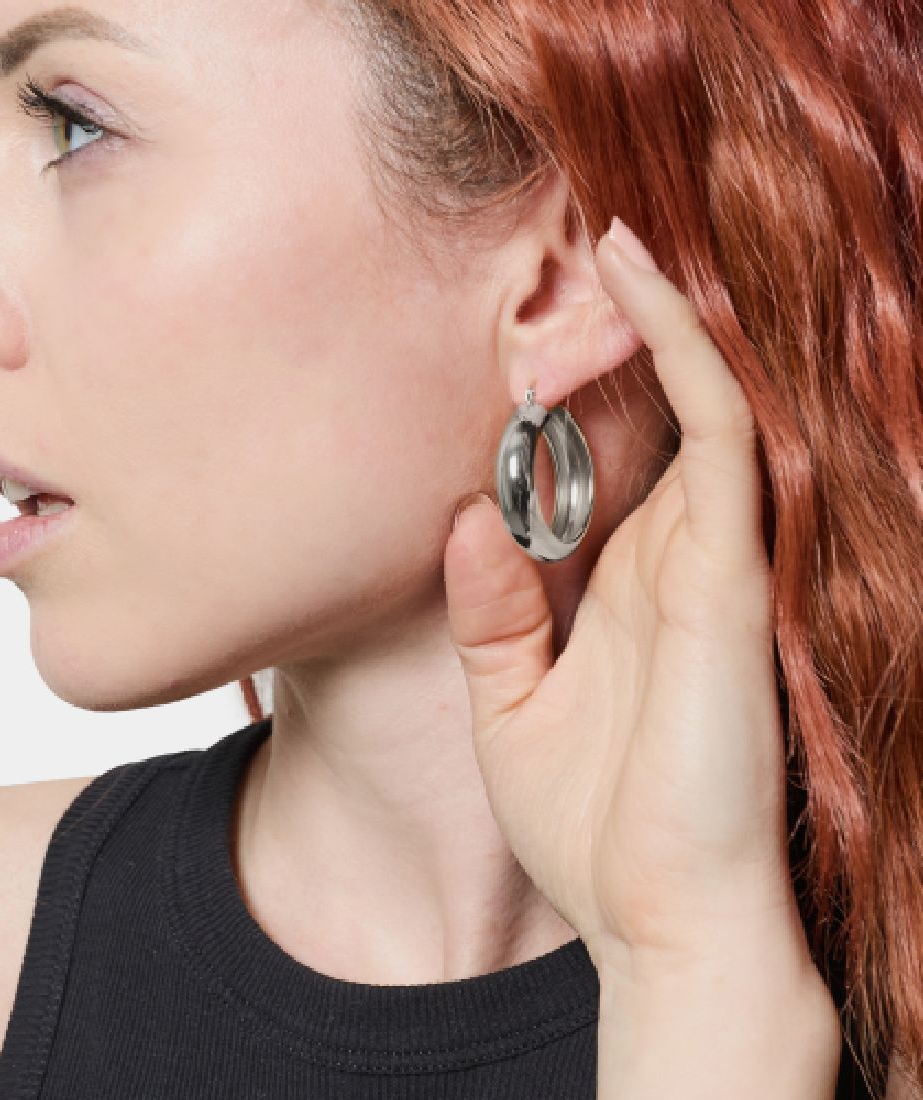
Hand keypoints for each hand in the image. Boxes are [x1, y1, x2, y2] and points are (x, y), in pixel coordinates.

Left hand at [444, 216, 810, 978]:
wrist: (656, 922)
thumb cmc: (592, 828)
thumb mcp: (512, 704)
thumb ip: (493, 610)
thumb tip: (468, 513)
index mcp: (622, 587)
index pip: (605, 460)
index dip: (570, 390)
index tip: (519, 328)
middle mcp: (674, 556)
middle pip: (653, 414)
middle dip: (616, 334)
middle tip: (566, 248)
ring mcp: (710, 556)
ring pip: (702, 396)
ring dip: (660, 315)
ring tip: (608, 230)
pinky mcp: (731, 569)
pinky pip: (719, 426)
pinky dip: (686, 348)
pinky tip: (639, 278)